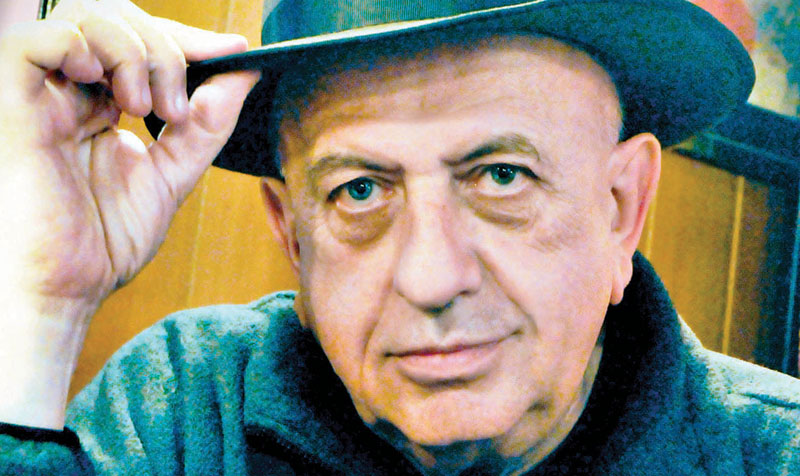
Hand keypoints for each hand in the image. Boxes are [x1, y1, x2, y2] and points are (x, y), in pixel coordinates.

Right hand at [0, 0, 259, 427]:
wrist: (66, 289)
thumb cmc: (105, 242)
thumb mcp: (172, 175)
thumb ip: (205, 124)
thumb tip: (243, 73)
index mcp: (101, 104)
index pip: (142, 40)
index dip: (189, 39)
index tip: (236, 53)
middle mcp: (69, 90)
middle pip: (117, 18)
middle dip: (167, 48)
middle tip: (179, 107)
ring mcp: (40, 93)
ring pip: (83, 16)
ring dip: (134, 51)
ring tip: (147, 109)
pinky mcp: (12, 103)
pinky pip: (37, 40)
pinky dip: (82, 47)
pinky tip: (105, 89)